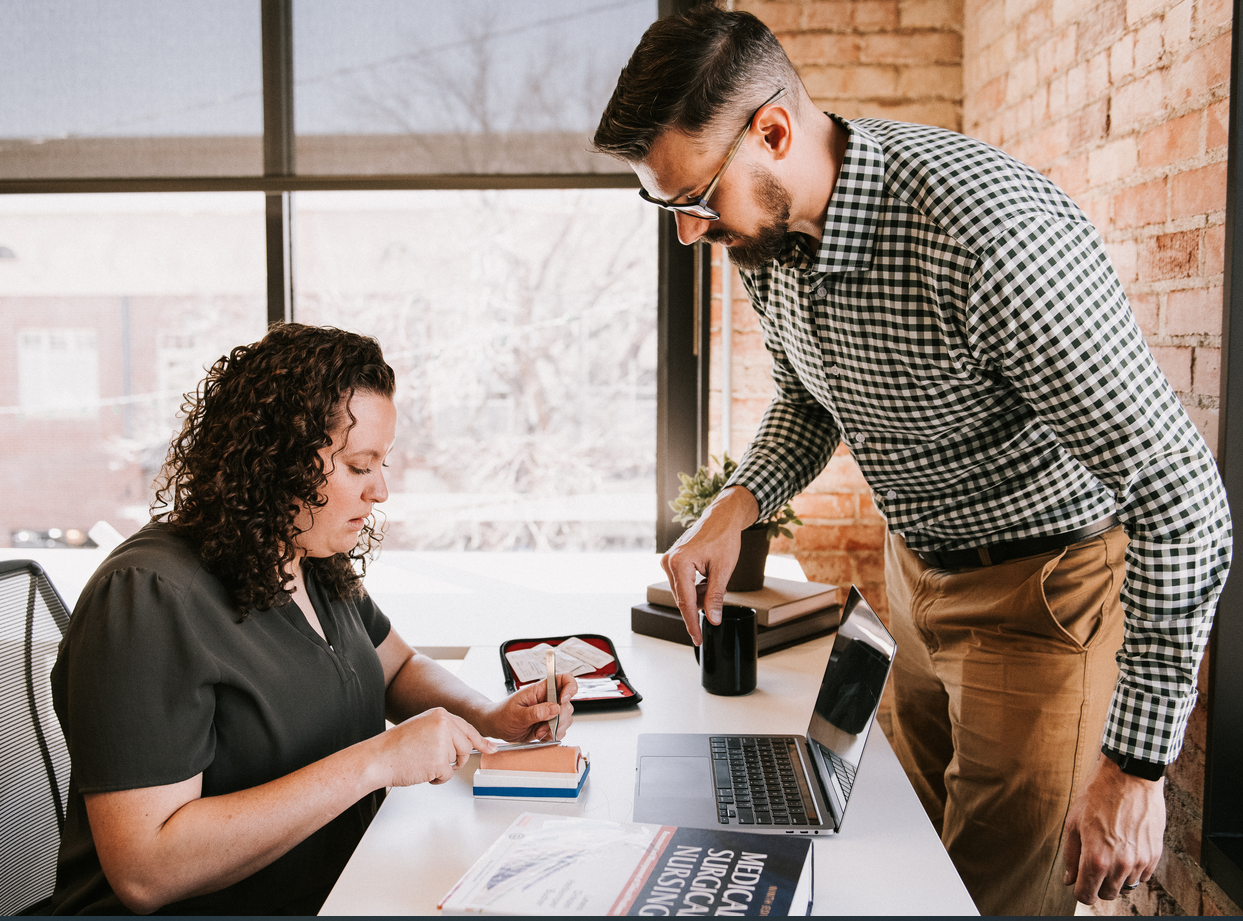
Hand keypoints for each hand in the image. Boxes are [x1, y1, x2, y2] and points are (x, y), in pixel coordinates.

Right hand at [377, 707, 492, 786]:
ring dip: (442, 767)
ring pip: (456, 761)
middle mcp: (444, 725)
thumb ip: (444, 730)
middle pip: (465, 747)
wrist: (378, 758)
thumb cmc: (396, 746)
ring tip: (422, 761)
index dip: (480, 741)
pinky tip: (421, 770)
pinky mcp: (439, 761)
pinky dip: (436, 778)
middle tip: (438, 762)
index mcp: (440, 714)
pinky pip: (447, 775)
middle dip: (457, 758)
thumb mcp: (423, 726)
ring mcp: (443, 742)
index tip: (490, 747)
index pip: (467, 728)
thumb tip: (464, 741)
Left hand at [482, 673, 577, 742]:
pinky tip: (540, 735)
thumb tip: (555, 708)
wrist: (496, 727)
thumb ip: (536, 712)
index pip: (563, 679)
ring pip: (566, 718)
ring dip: (555, 728)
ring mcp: (548, 712)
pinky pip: (560, 729)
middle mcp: (547, 699)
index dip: (570, 687)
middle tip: (545, 726)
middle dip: (560, 717)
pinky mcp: (548, 723)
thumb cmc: (502, 716)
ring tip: (538, 732)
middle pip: (567, 703)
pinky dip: (553, 735)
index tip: (563, 700)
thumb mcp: (517, 714)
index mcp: (539, 690)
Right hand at [661, 485, 758, 643]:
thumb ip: (715, 596)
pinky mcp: (672, 561)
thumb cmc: (723, 537)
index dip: (692, 623)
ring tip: (713, 579)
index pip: (685, 603)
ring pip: (683, 592)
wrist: (722, 517)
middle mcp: (669, 562)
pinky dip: (695, 587)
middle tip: (715, 605)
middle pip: (683, 598)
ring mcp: (669, 561)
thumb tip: (712, 618)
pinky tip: (706, 577)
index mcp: (679, 563)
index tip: (697, 638)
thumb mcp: (723, 570)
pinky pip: (682, 583)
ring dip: (699, 595)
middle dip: (700, 605)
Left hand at [1062, 754, 1164, 903]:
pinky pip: (1142, 876)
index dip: (1080, 891)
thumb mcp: (1073, 823)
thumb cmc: (1098, 796)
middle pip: (1107, 894)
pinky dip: (1132, 869)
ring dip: (1115, 875)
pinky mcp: (1155, 855)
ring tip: (1109, 849)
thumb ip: (1070, 855)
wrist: (1130, 777)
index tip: (1079, 884)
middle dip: (1097, 884)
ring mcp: (1140, 861)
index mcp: (1096, 859)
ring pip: (1125, 886)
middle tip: (1092, 863)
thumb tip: (1069, 879)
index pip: (1087, 895)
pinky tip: (1124, 848)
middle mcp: (1120, 865)